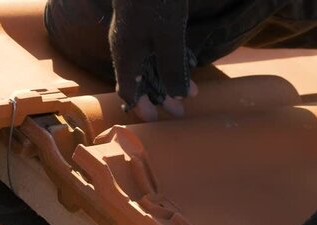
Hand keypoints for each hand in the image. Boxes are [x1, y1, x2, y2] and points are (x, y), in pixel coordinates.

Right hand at [109, 0, 197, 121]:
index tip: (155, 120)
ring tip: (190, 93)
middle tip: (179, 112)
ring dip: (169, 81)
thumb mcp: (168, 36)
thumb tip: (178, 95)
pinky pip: (156, 50)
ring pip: (149, 65)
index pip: (128, 90)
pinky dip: (170, 62)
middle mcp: (127, 47)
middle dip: (160, 97)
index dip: (140, 107)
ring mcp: (136, 33)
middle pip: (140, 80)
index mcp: (126, 54)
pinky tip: (185, 64)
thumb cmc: (155, 0)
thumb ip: (172, 67)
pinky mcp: (147, 22)